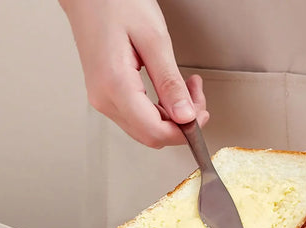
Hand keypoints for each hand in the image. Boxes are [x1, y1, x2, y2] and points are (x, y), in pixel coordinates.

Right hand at [58, 0, 208, 147]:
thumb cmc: (115, 3)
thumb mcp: (153, 39)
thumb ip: (170, 82)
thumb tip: (185, 116)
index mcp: (115, 86)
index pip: (155, 131)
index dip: (183, 131)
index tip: (201, 116)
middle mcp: (105, 99)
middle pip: (151, 135)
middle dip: (180, 125)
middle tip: (198, 100)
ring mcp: (104, 100)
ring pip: (146, 129)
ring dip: (172, 118)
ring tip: (187, 90)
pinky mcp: (107, 96)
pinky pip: (139, 117)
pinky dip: (160, 111)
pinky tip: (170, 93)